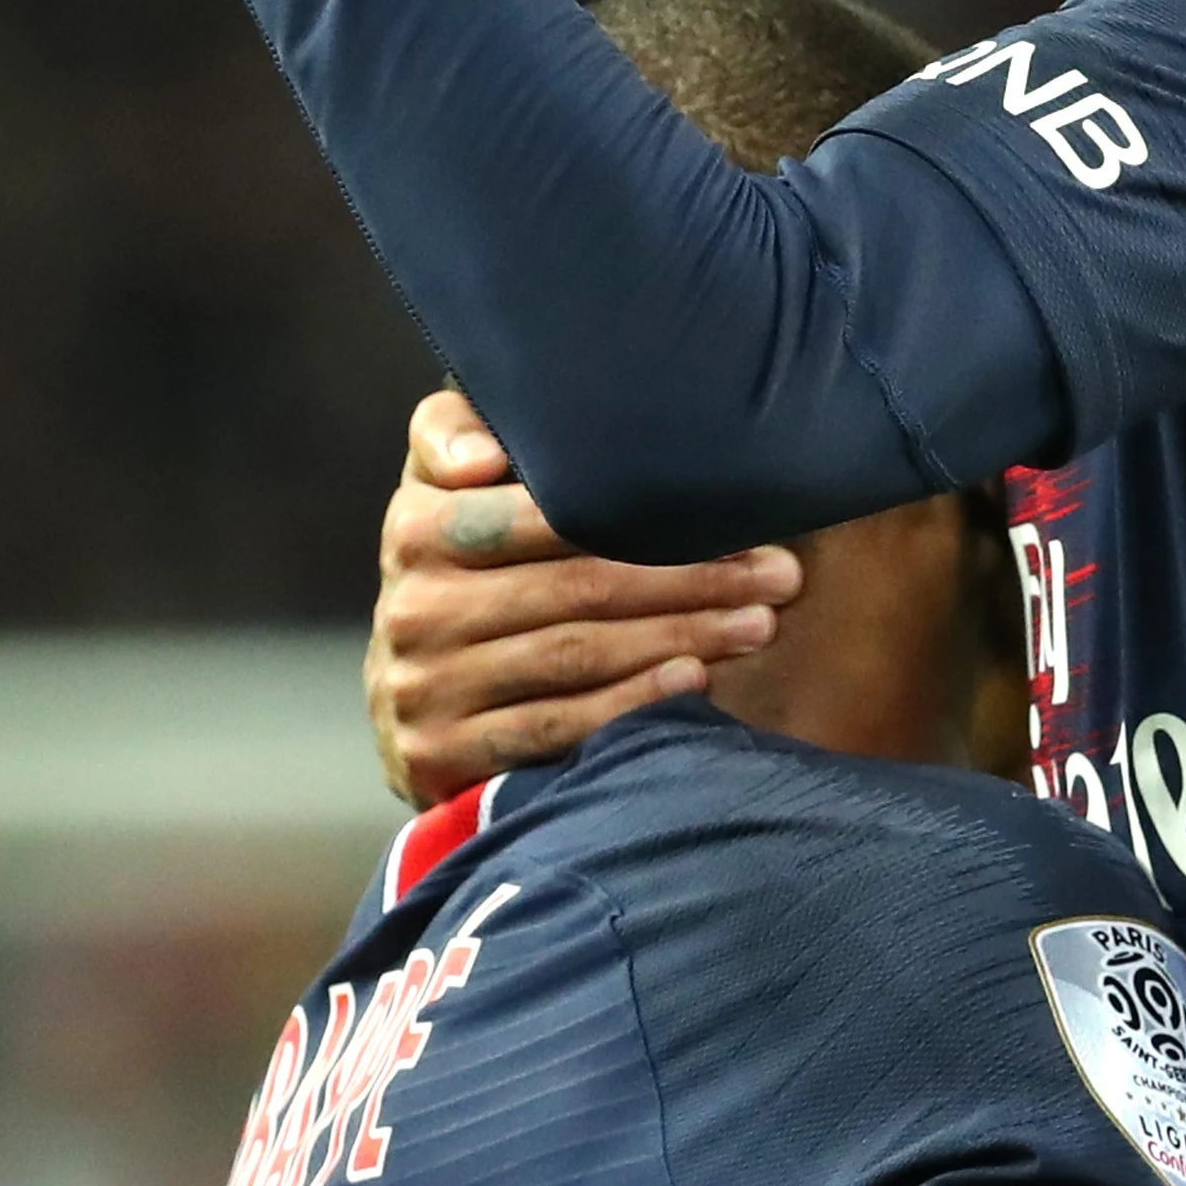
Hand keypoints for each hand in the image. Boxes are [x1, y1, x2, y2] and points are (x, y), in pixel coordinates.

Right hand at [365, 391, 802, 803]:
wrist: (408, 696)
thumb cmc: (460, 570)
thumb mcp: (445, 488)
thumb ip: (457, 431)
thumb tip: (484, 454)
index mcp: (417, 527)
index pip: (542, 518)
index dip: (644, 517)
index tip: (737, 517)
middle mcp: (413, 607)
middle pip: (575, 588)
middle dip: (690, 580)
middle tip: (777, 576)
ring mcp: (424, 686)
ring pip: (574, 656)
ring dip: (679, 638)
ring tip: (757, 624)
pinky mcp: (440, 754)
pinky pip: (553, 727)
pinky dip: (630, 704)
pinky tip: (693, 682)